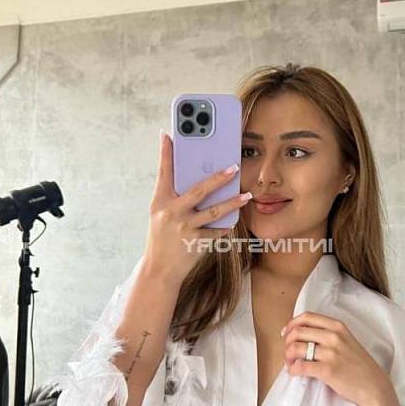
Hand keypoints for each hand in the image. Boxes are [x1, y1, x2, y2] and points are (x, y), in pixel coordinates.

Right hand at [143, 132, 250, 284]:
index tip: (169, 135)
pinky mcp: (195, 241)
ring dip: (232, 203)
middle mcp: (170, 212)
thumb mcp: (160, 215)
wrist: (159, 270)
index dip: (166, 153)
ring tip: (246, 196)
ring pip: (214, 211)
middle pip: (199, 189)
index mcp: (159, 202)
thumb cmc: (161, 239)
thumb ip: (174, 198)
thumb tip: (192, 179)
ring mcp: (184, 227)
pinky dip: (225, 226)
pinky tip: (234, 221)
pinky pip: (215, 230)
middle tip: (234, 167)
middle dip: (218, 177)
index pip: (164, 173)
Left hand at [281, 311, 392, 405]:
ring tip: (290, 364)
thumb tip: (300, 333)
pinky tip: (295, 372)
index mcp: (337, 326)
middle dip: (286, 342)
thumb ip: (327, 333)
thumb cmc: (358, 364)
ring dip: (287, 357)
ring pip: (295, 348)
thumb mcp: (346, 340)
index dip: (291, 324)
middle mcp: (334, 336)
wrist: (373, 385)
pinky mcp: (327, 370)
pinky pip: (300, 366)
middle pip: (297, 332)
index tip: (286, 334)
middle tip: (288, 352)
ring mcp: (331, 353)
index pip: (307, 317)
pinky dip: (293, 369)